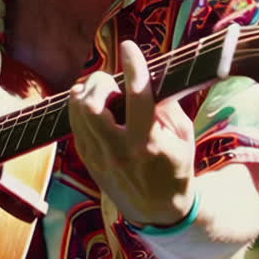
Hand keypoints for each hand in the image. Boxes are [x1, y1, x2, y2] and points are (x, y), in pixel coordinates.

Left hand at [68, 40, 195, 226]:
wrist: (158, 212)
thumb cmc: (176, 169)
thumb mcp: (183, 137)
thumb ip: (168, 106)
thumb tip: (149, 76)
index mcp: (148, 143)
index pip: (137, 96)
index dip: (133, 66)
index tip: (129, 46)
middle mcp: (119, 150)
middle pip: (92, 103)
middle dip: (99, 82)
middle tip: (113, 81)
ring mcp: (99, 157)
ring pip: (77, 112)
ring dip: (87, 92)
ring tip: (104, 92)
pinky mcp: (87, 160)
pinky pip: (75, 123)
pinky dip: (82, 107)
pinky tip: (96, 105)